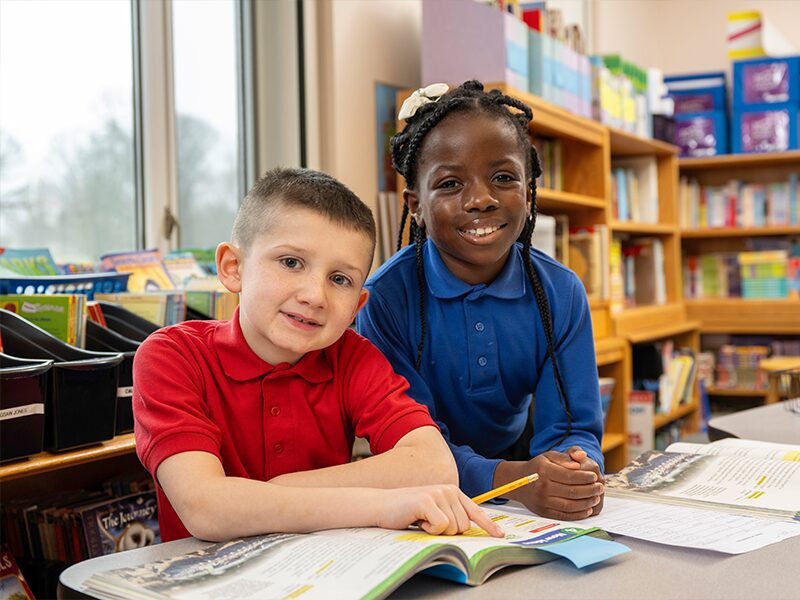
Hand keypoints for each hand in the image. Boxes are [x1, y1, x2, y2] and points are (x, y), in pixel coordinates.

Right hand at [377, 485, 504, 536]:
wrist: (382, 505)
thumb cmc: (408, 512)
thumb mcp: (434, 511)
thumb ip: (451, 515)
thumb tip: (468, 531)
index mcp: (452, 492)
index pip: (475, 511)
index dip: (488, 525)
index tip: (500, 535)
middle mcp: (448, 490)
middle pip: (463, 526)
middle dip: (448, 531)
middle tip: (429, 523)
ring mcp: (438, 494)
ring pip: (453, 528)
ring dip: (436, 530)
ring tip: (422, 520)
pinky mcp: (427, 501)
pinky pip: (440, 526)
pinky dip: (429, 529)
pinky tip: (418, 520)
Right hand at [493, 447, 603, 520]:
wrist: (519, 481)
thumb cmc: (538, 467)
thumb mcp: (549, 456)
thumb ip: (566, 456)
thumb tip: (581, 458)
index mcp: (544, 471)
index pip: (569, 476)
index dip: (584, 477)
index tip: (594, 476)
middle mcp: (542, 487)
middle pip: (571, 491)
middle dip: (589, 490)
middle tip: (600, 487)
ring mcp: (542, 501)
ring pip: (569, 505)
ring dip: (586, 503)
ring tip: (596, 498)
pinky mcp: (543, 512)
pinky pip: (564, 515)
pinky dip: (578, 514)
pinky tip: (587, 509)